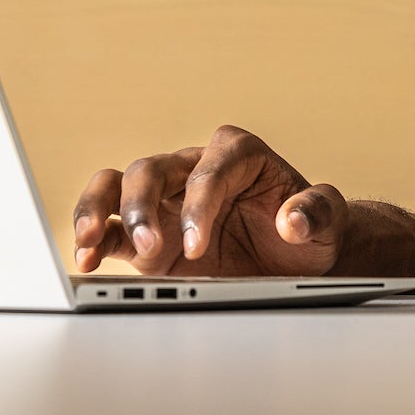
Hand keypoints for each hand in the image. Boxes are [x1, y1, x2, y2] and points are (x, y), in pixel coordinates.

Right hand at [72, 125, 345, 276]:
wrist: (299, 261)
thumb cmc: (312, 230)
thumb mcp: (328, 219)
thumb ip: (317, 210)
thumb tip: (292, 219)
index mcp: (238, 154)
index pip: (208, 168)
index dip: (198, 203)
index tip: (197, 243)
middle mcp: (195, 170)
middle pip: (152, 168)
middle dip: (143, 205)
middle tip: (150, 245)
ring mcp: (167, 202)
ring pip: (118, 185)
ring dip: (99, 209)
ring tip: (89, 241)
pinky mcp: (149, 235)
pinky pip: (111, 228)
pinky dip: (93, 239)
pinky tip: (85, 258)